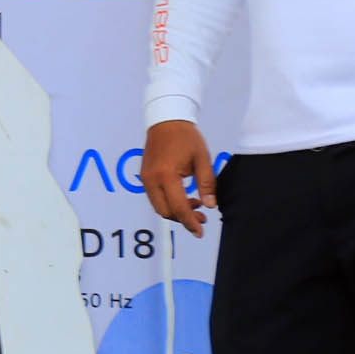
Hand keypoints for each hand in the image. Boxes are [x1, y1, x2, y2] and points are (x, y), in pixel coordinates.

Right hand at [141, 119, 216, 236]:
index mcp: (167, 175)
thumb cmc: (186, 138)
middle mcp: (152, 179)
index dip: (190, 221)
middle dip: (183, 218)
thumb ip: (207, 184)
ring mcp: (145, 178)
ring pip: (158, 206)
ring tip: (195, 205)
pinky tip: (183, 197)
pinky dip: (168, 202)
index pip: (178, 207)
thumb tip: (210, 206)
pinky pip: (155, 197)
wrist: (166, 122)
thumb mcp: (203, 160)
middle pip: (165, 211)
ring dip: (175, 211)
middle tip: (202, 218)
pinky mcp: (145, 176)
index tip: (200, 231)